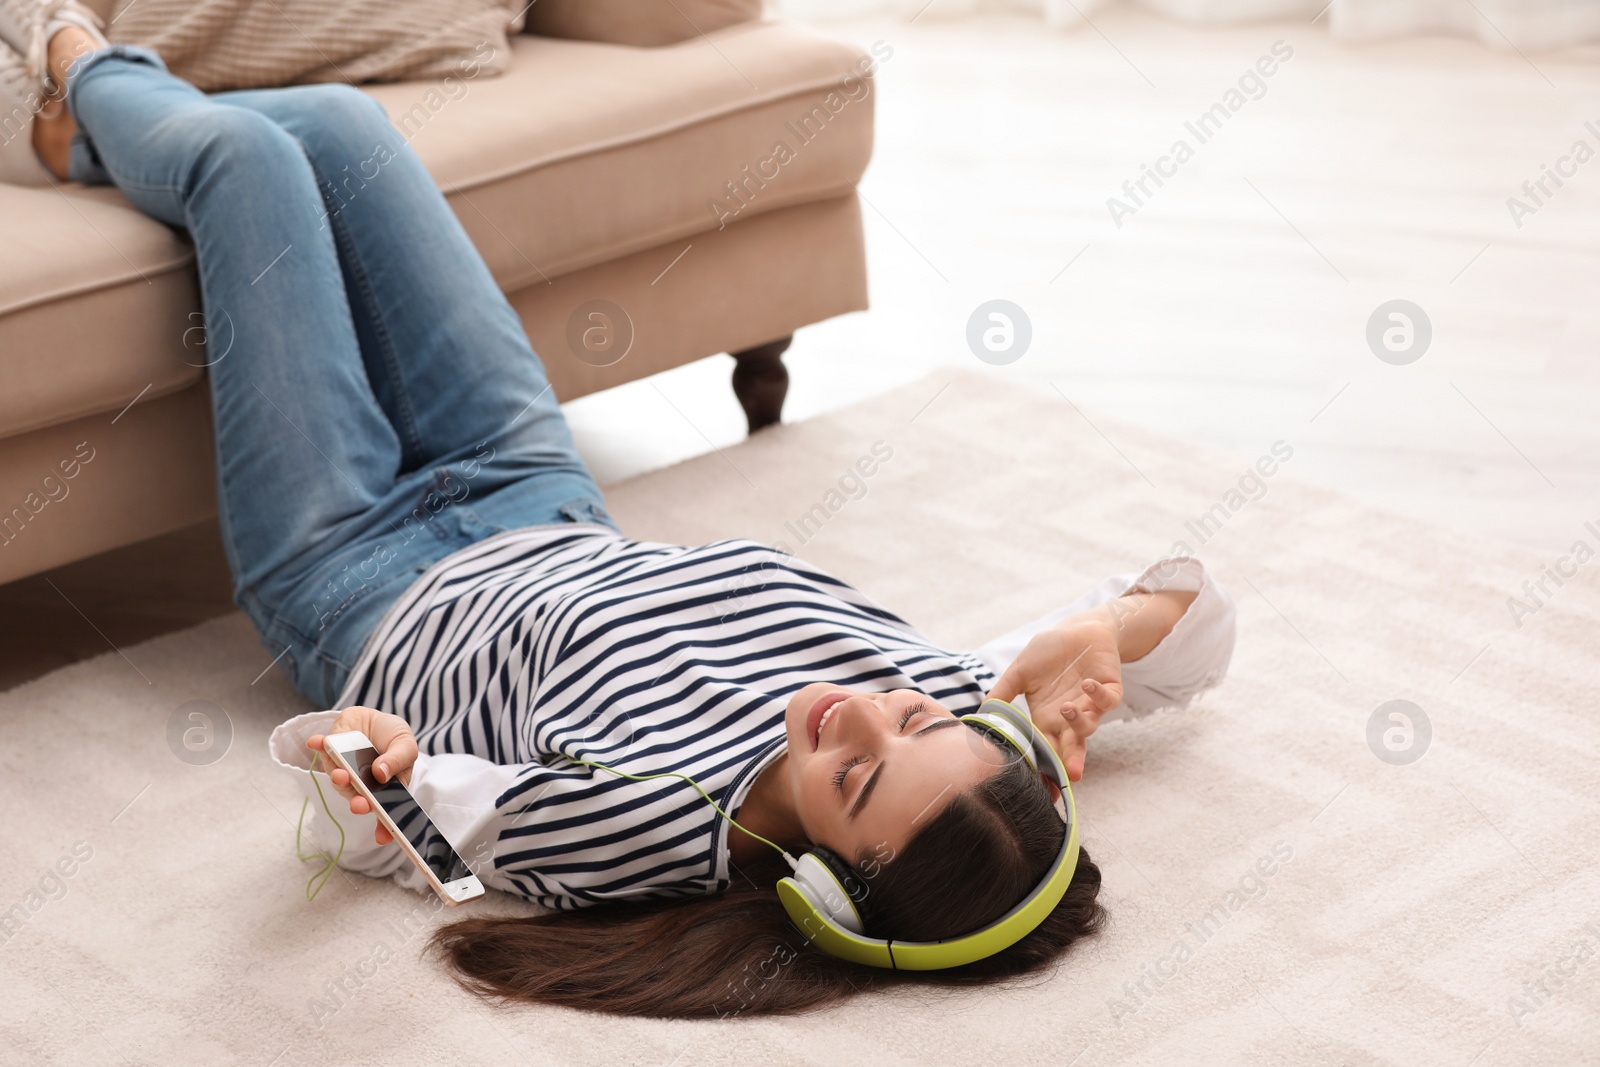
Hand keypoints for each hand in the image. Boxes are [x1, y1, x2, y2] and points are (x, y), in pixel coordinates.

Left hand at [307, 706, 418, 845]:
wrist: (373, 718)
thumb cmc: (392, 736)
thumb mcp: (405, 743)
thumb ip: (399, 758)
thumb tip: (381, 772)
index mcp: (386, 787)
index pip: (385, 810)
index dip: (385, 826)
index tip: (383, 837)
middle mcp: (362, 785)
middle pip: (359, 800)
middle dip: (359, 804)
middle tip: (360, 804)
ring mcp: (345, 770)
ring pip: (340, 780)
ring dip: (339, 777)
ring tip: (341, 773)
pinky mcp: (330, 753)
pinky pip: (322, 752)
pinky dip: (318, 747)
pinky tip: (314, 742)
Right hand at [986, 606, 1124, 783]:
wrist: (1076, 631)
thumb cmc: (1046, 653)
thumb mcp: (1018, 672)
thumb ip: (1001, 694)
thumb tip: (979, 715)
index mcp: (1046, 719)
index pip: (1046, 749)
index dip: (1046, 768)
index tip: (1043, 787)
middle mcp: (1068, 718)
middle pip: (1071, 747)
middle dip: (1070, 761)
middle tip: (1070, 774)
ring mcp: (1090, 705)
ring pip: (1089, 725)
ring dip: (1079, 723)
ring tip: (1066, 709)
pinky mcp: (1109, 689)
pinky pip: (1108, 700)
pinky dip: (1099, 696)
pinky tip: (1087, 685)